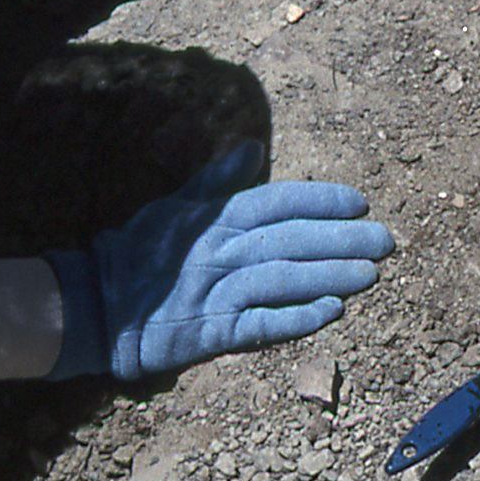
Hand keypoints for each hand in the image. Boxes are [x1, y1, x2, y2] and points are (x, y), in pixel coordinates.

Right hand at [45, 142, 393, 380]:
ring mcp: (215, 292)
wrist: (93, 307)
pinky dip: (295, 318)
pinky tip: (330, 312)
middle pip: (291, 240)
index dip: (321, 200)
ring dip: (329, 275)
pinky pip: (259, 324)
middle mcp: (219, 251)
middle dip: (342, 239)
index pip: (277, 201)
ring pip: (282, 279)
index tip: (359, 203)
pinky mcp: (209, 333)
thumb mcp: (173, 206)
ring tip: (370, 274)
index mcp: (214, 218)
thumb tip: (252, 147)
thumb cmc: (137, 253)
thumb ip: (216, 181)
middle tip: (386, 240)